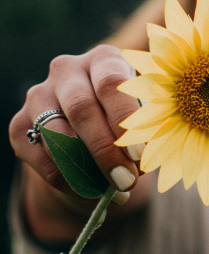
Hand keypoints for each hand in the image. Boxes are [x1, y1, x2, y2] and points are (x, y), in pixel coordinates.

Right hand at [9, 45, 142, 201]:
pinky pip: (41, 157)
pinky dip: (68, 181)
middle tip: (127, 180)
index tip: (139, 154)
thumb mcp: (145, 113)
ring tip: (114, 191)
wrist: (94, 123)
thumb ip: (145, 128)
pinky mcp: (19, 124)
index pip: (111, 83)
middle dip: (105, 150)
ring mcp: (38, 95)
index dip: (125, 119)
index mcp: (104, 59)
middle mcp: (67, 70)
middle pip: (81, 108)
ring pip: (56, 134)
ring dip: (86, 169)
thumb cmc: (131, 114)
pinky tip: (93, 194)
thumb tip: (142, 162)